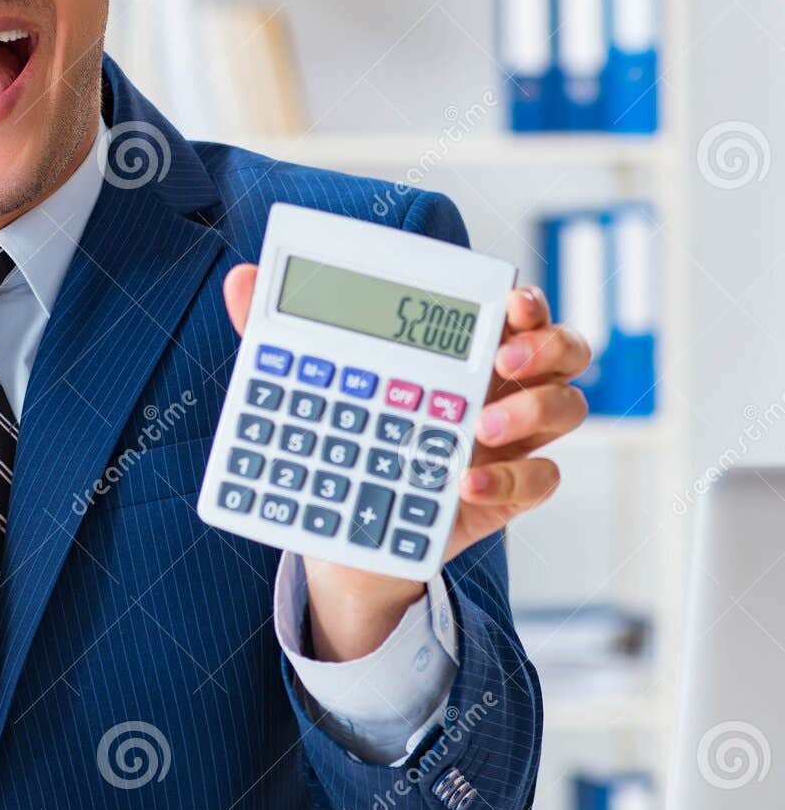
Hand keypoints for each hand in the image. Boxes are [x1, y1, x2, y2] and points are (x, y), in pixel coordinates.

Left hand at [222, 266, 589, 660]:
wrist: (345, 529)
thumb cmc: (343, 437)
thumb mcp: (312, 385)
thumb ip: (283, 334)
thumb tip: (240, 280)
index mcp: (464, 349)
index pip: (518, 311)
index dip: (527, 301)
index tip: (510, 300)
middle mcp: (502, 386)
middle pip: (565, 350)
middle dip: (546, 343)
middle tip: (505, 356)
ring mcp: (511, 440)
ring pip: (568, 408)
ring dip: (535, 408)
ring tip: (481, 425)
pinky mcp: (507, 492)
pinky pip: (540, 480)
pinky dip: (509, 480)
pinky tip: (463, 483)